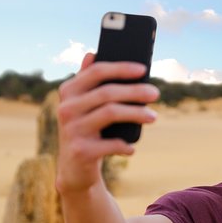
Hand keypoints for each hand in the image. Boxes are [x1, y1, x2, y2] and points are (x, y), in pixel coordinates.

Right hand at [56, 53, 159, 192]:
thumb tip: (91, 53)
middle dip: (135, 91)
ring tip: (154, 117)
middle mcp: (66, 108)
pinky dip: (125, 145)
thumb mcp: (84, 105)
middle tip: (155, 93)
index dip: (121, 68)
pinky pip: (111, 144)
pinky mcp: (80, 151)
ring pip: (110, 113)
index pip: (96, 72)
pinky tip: (132, 148)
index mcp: (69, 92)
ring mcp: (72, 129)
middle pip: (107, 93)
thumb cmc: (87, 130)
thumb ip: (88, 81)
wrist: (74, 169)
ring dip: (136, 114)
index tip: (144, 69)